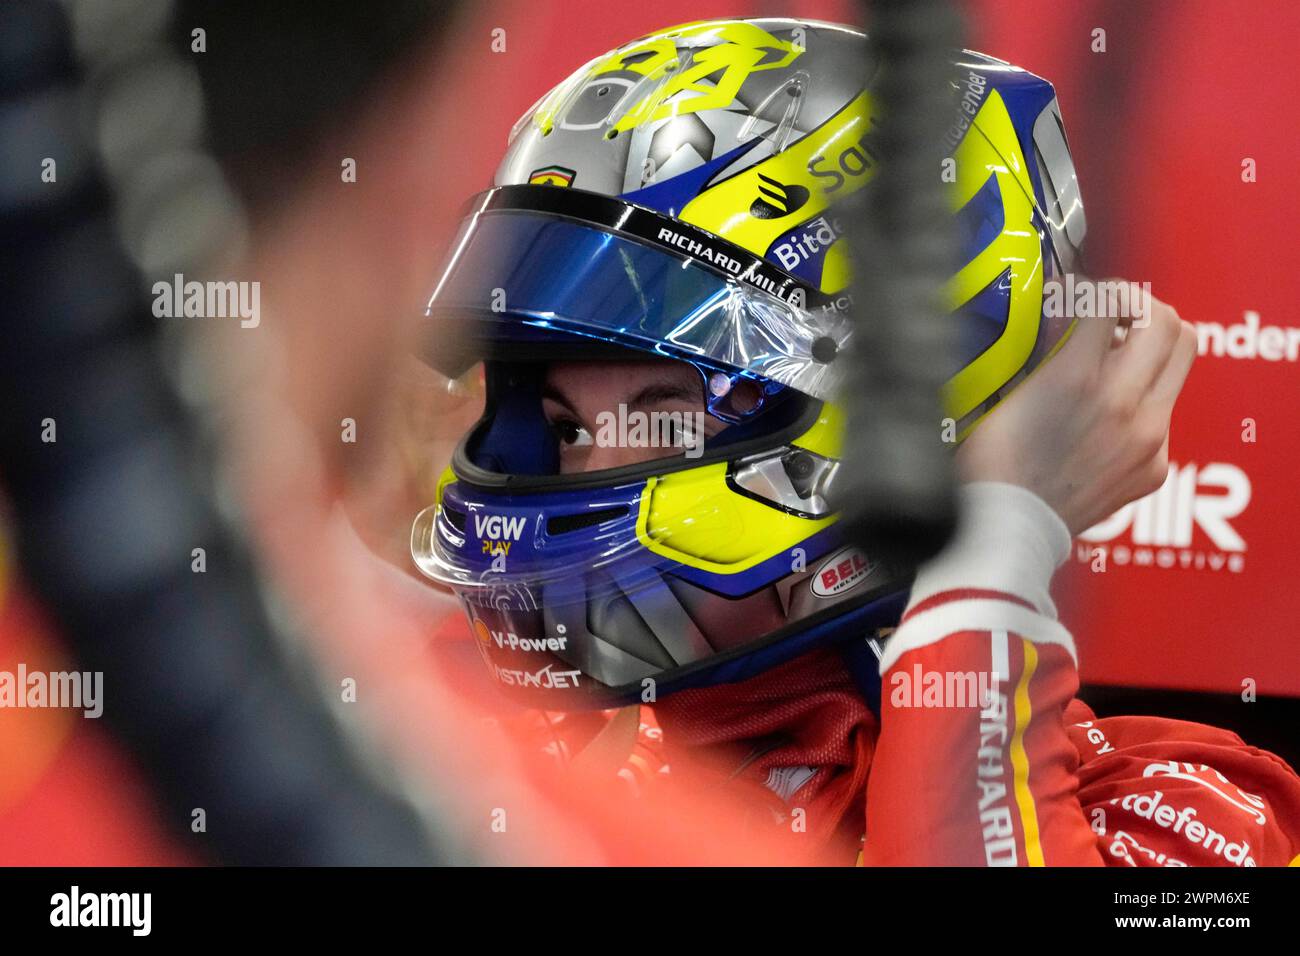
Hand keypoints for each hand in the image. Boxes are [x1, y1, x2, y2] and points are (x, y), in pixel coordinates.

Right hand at [956, 282, 1196, 536]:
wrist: (1008, 530)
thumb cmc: (993, 466)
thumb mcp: (1012, 392)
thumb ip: (1052, 351)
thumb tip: (1072, 317)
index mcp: (1077, 379)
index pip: (1111, 300)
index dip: (1095, 289)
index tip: (1083, 294)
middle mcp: (1123, 404)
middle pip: (1168, 322)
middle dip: (1143, 308)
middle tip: (1118, 315)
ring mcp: (1148, 438)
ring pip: (1181, 362)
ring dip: (1154, 349)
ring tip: (1120, 358)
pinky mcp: (1155, 466)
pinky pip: (1164, 413)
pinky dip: (1141, 402)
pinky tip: (1108, 417)